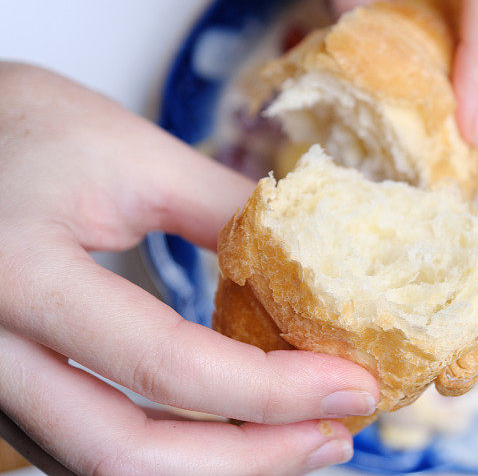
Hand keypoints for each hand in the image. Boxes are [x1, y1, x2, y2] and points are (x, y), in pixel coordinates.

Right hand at [0, 63, 378, 474]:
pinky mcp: (8, 390)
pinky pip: (94, 444)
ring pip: (106, 464)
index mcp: (24, 277)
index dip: (273, 390)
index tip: (352, 385)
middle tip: (336, 435)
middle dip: (250, 456)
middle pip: (127, 452)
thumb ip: (226, 212)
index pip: (168, 365)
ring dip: (217, 464)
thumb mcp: (134, 155)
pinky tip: (235, 427)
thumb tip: (317, 266)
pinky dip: (175, 450)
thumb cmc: (26, 127)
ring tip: (301, 438)